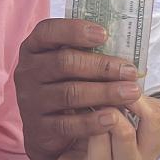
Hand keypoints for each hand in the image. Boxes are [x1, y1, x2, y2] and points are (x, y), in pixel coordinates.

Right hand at [15, 18, 140, 159]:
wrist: (42, 129)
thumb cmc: (63, 87)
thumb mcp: (67, 67)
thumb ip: (86, 55)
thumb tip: (124, 51)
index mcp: (33, 49)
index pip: (47, 32)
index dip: (74, 30)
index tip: (104, 34)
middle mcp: (28, 72)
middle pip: (64, 63)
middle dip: (101, 66)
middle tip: (129, 71)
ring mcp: (31, 101)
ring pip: (70, 94)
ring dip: (105, 92)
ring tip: (131, 93)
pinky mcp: (38, 128)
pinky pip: (68, 124)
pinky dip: (93, 121)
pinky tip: (113, 118)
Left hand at [41, 94, 159, 159]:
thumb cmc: (93, 144)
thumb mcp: (116, 122)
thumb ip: (127, 104)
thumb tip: (125, 70)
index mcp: (155, 145)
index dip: (146, 94)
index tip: (124, 83)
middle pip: (154, 120)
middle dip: (132, 97)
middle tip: (110, 86)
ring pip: (125, 130)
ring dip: (106, 109)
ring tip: (91, 98)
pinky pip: (98, 138)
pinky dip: (88, 120)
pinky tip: (77, 111)